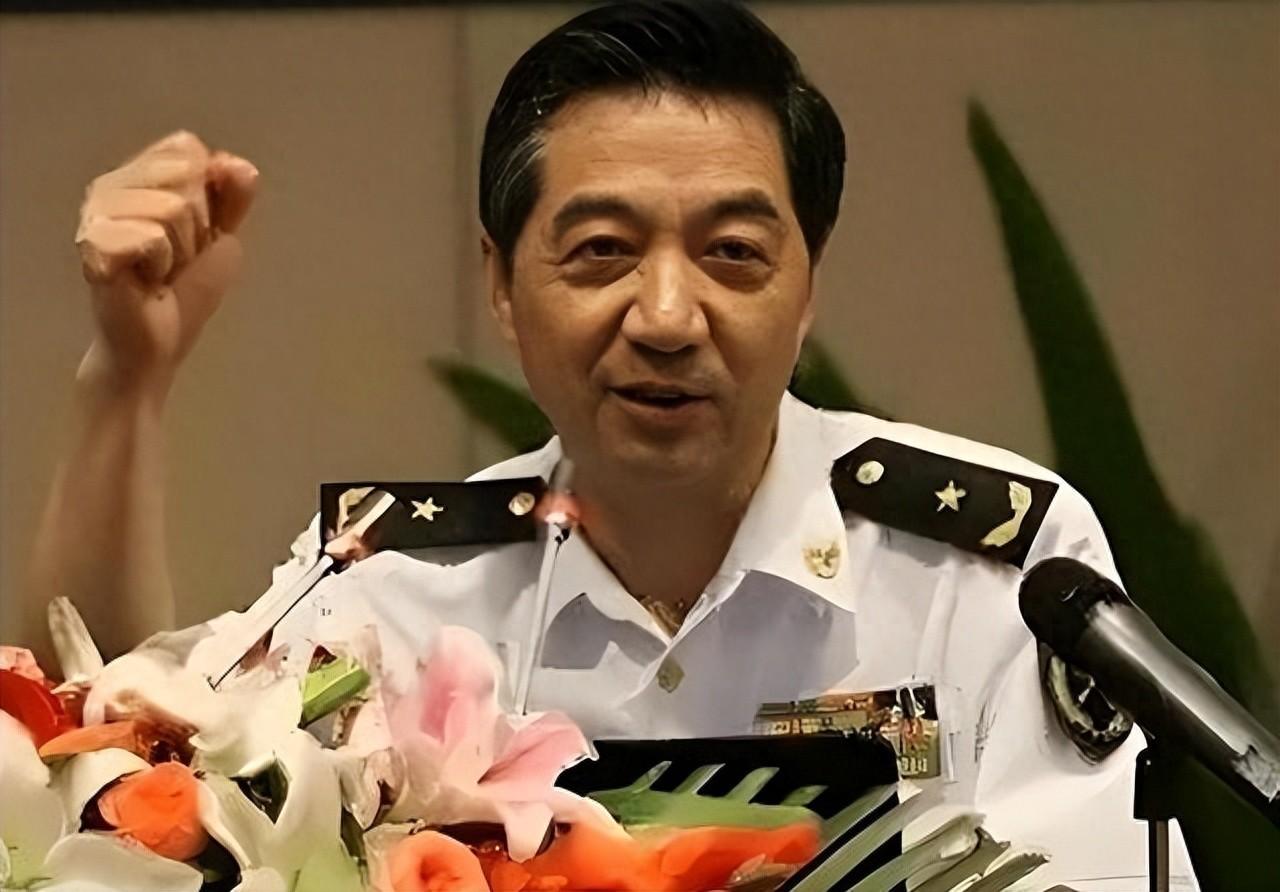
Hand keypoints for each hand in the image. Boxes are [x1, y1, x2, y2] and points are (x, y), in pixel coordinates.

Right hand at [75, 131, 257, 393]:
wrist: (162, 341)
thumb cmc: (185, 290)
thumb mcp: (223, 236)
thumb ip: (234, 196)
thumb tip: (239, 165)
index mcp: (137, 176)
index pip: (188, 150)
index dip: (208, 197)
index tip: (194, 234)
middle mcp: (109, 185)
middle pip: (184, 177)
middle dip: (196, 227)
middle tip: (175, 258)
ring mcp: (96, 211)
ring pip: (172, 208)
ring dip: (180, 250)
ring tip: (159, 271)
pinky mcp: (92, 243)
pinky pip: (152, 236)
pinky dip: (161, 264)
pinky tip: (144, 280)